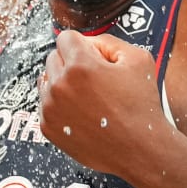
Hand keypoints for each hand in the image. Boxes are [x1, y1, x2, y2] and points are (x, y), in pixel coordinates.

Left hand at [38, 30, 171, 180]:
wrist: (139, 149)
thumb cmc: (140, 107)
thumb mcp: (137, 60)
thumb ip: (108, 41)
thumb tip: (88, 42)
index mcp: (80, 65)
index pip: (65, 38)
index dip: (82, 45)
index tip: (92, 58)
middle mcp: (60, 85)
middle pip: (53, 58)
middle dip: (71, 63)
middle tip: (94, 81)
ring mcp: (51, 108)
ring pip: (47, 81)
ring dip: (63, 84)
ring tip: (88, 98)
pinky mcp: (48, 127)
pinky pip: (46, 105)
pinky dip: (60, 106)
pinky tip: (81, 113)